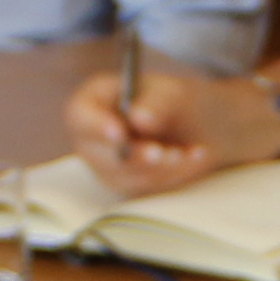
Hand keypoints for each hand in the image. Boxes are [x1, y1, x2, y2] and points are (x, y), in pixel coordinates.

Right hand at [65, 60, 279, 193]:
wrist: (198, 128)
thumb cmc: (177, 102)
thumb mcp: (173, 92)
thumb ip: (156, 102)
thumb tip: (138, 118)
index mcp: (94, 100)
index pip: (81, 116)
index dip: (96, 127)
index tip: (119, 134)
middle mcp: (93, 136)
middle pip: (98, 154)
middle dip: (133, 155)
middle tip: (161, 152)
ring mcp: (106, 164)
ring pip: (124, 176)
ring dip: (159, 167)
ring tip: (188, 150)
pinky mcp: (126, 184)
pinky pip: (145, 188)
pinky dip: (171, 175)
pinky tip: (191, 156)